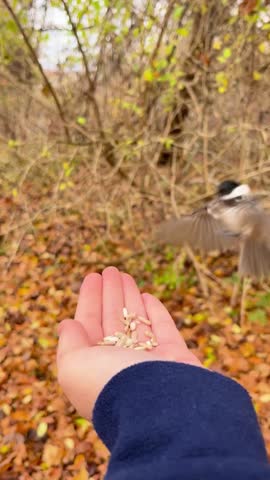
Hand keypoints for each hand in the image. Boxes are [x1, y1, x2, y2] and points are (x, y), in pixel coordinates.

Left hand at [57, 266, 201, 418]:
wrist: (158, 407)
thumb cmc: (110, 386)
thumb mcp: (74, 367)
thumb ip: (69, 344)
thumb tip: (67, 325)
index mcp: (95, 367)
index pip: (89, 326)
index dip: (89, 301)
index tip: (92, 277)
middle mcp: (122, 364)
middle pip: (113, 320)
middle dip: (110, 294)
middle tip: (110, 270)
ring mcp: (150, 361)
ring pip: (137, 321)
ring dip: (130, 296)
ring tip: (124, 274)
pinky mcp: (175, 357)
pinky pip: (164, 329)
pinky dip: (155, 312)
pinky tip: (147, 295)